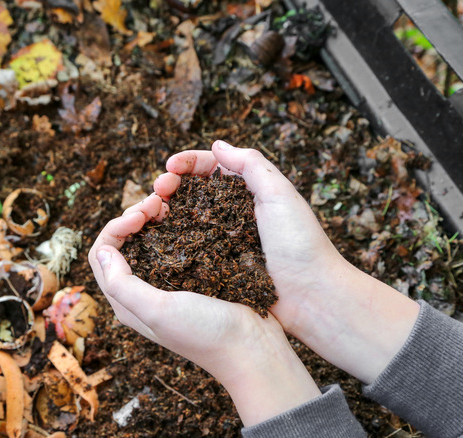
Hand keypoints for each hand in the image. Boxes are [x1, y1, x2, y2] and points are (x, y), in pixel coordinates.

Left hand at [88, 194, 320, 425]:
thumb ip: (123, 285)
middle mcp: (143, 290)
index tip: (140, 215)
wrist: (253, 348)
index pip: (102, 254)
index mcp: (127, 302)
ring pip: (149, 239)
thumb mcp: (158, 311)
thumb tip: (102, 251)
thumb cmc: (205, 333)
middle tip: (157, 202)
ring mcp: (169, 282)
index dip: (115, 227)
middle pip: (123, 243)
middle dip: (134, 216)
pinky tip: (188, 214)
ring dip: (153, 217)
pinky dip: (176, 224)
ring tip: (170, 202)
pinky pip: (176, 242)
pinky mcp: (193, 275)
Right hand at [155, 140, 418, 383]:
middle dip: (171, 184)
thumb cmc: (300, 244)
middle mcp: (233, 213)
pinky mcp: (217, 265)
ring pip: (186, 217)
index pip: (212, 167)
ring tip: (151, 211)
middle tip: (157, 190)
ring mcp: (223, 240)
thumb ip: (251, 165)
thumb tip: (218, 145)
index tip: (169, 166)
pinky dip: (171, 238)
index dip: (188, 163)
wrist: (311, 297)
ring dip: (166, 209)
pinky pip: (189, 247)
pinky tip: (158, 237)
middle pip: (193, 190)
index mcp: (250, 191)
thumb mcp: (280, 194)